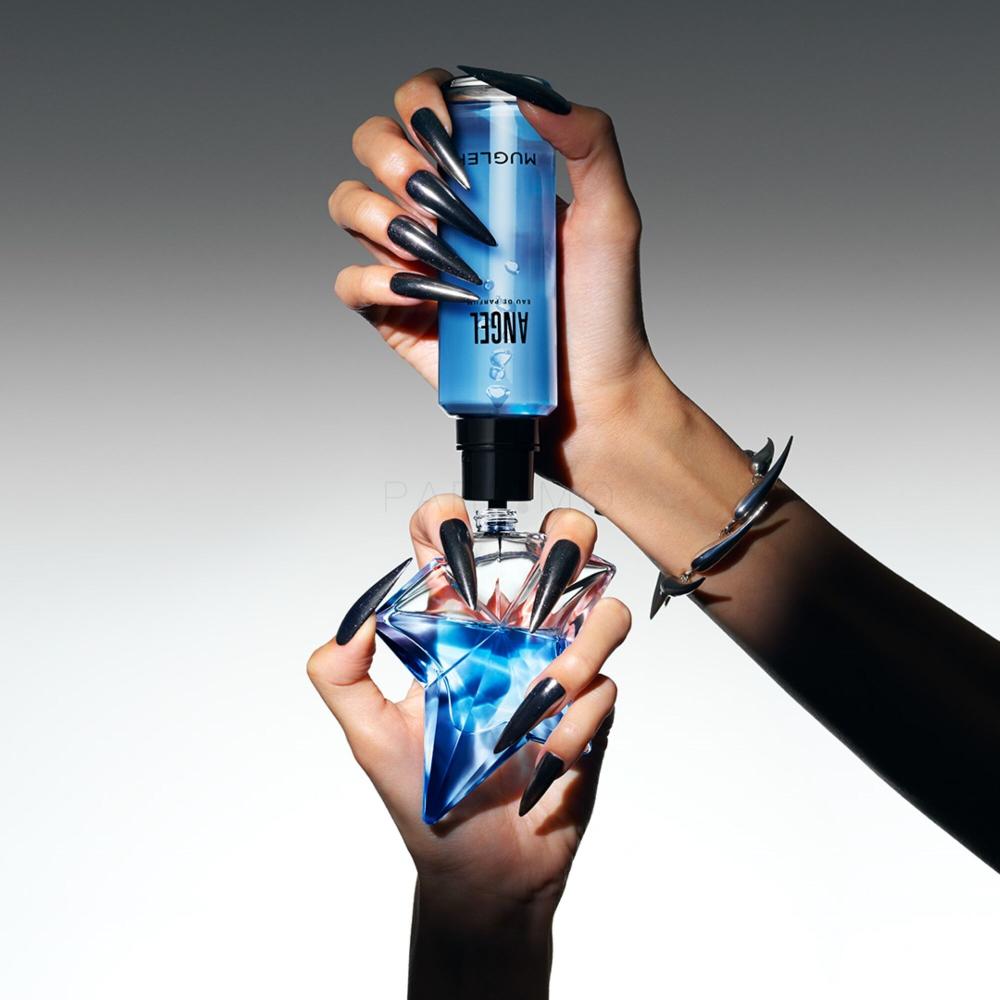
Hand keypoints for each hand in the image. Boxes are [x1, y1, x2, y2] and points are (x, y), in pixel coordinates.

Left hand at [307, 494, 627, 904]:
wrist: (482, 873)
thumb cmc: (427, 802)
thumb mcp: (369, 738)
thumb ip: (342, 677)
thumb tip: (357, 616)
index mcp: (459, 634)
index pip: (456, 554)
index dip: (451, 522)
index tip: (450, 524)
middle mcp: (514, 640)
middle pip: (554, 554)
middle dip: (563, 539)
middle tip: (546, 565)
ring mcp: (558, 671)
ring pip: (602, 609)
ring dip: (584, 642)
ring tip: (551, 688)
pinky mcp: (591, 712)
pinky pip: (606, 689)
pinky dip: (579, 721)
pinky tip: (550, 758)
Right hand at [328, 67, 662, 492]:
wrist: (590, 397)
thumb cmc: (604, 315)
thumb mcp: (612, 218)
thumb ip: (591, 143)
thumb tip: (533, 95)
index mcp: (484, 175)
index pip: (427, 107)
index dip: (421, 100)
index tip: (449, 128)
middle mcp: (443, 211)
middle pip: (372, 145)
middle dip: (394, 156)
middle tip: (443, 195)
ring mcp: (417, 262)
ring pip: (350, 205)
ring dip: (378, 213)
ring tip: (437, 248)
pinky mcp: (400, 316)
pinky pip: (352, 283)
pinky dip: (371, 279)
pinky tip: (415, 290)